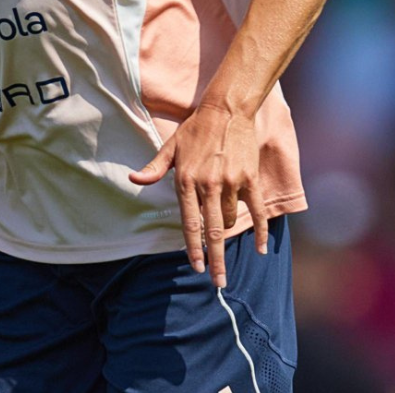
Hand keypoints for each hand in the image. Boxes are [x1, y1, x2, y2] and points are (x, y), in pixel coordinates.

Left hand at [129, 103, 268, 288]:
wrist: (226, 109)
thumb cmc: (195, 130)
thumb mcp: (170, 148)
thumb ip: (153, 168)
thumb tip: (133, 180)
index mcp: (186, 180)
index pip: (189, 223)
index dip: (193, 248)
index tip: (197, 267)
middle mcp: (208, 185)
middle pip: (213, 231)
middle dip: (216, 260)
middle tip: (218, 284)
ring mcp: (231, 182)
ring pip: (231, 220)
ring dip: (229, 234)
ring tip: (227, 246)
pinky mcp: (249, 178)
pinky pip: (255, 210)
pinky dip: (260, 231)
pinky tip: (262, 250)